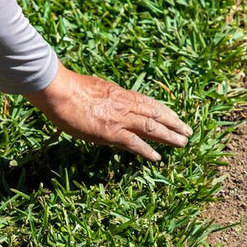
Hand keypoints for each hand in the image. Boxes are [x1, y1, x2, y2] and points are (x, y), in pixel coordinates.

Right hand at [24, 62, 191, 161]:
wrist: (59, 91)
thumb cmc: (69, 89)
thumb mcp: (94, 89)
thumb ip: (106, 98)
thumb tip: (110, 105)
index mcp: (120, 93)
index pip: (148, 103)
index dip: (164, 111)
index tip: (174, 117)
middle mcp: (124, 104)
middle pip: (156, 114)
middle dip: (174, 123)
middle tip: (188, 132)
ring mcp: (119, 118)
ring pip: (152, 127)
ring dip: (169, 136)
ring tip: (182, 143)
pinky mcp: (111, 131)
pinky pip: (134, 143)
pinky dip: (147, 150)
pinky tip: (157, 158)